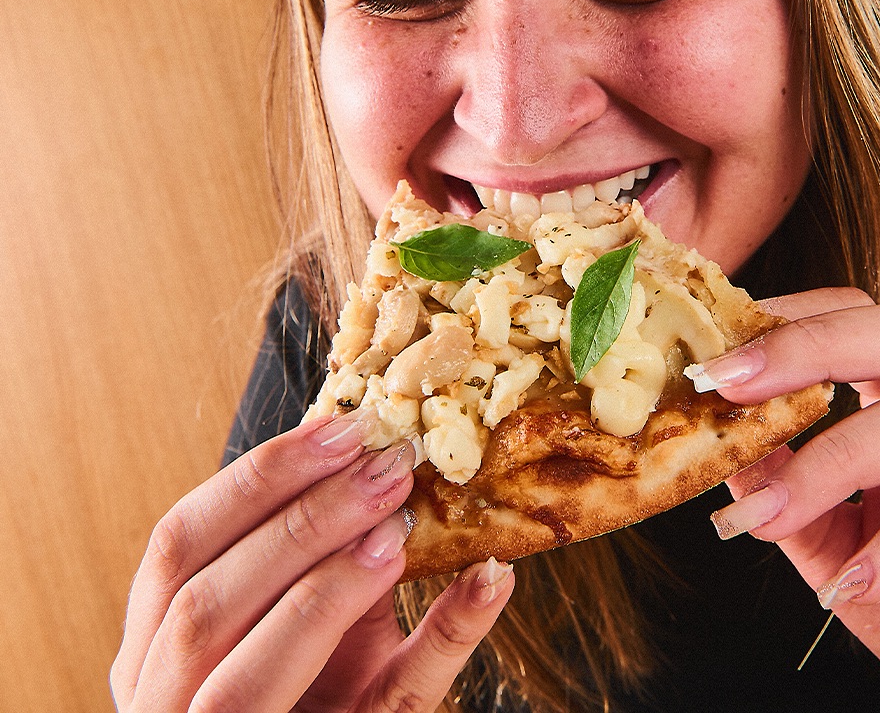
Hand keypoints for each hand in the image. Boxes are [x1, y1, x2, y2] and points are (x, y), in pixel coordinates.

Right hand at [111, 410, 513, 711]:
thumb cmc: (304, 674)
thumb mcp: (291, 606)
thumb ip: (307, 543)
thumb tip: (362, 441)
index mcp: (157, 645)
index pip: (177, 547)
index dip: (255, 479)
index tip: (339, 428)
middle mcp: (173, 701)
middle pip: (206, 606)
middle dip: (301, 522)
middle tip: (385, 464)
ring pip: (249, 678)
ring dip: (331, 586)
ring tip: (400, 523)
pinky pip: (393, 703)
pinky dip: (446, 635)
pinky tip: (489, 579)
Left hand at [700, 289, 879, 711]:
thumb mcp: (841, 548)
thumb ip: (791, 494)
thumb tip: (727, 449)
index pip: (868, 321)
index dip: (794, 322)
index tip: (718, 354)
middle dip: (814, 345)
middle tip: (729, 382)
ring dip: (840, 456)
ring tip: (770, 516)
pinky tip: (857, 581)